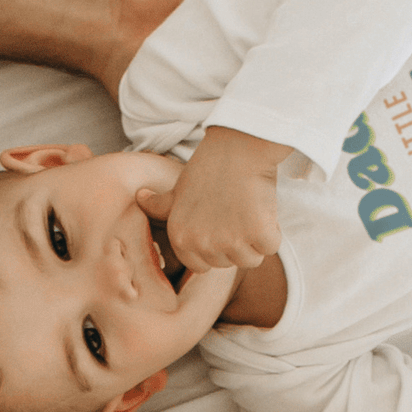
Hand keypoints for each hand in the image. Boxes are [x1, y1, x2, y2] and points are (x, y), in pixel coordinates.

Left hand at [137, 127, 286, 272]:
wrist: (238, 145)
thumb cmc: (209, 165)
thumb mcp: (178, 187)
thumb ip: (161, 205)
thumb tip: (139, 197)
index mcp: (181, 240)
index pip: (202, 266)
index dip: (215, 247)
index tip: (218, 223)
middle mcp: (203, 245)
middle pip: (227, 264)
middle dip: (236, 243)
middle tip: (235, 210)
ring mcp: (231, 242)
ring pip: (250, 259)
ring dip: (255, 238)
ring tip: (248, 208)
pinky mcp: (258, 235)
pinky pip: (271, 247)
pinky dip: (272, 231)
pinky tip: (262, 208)